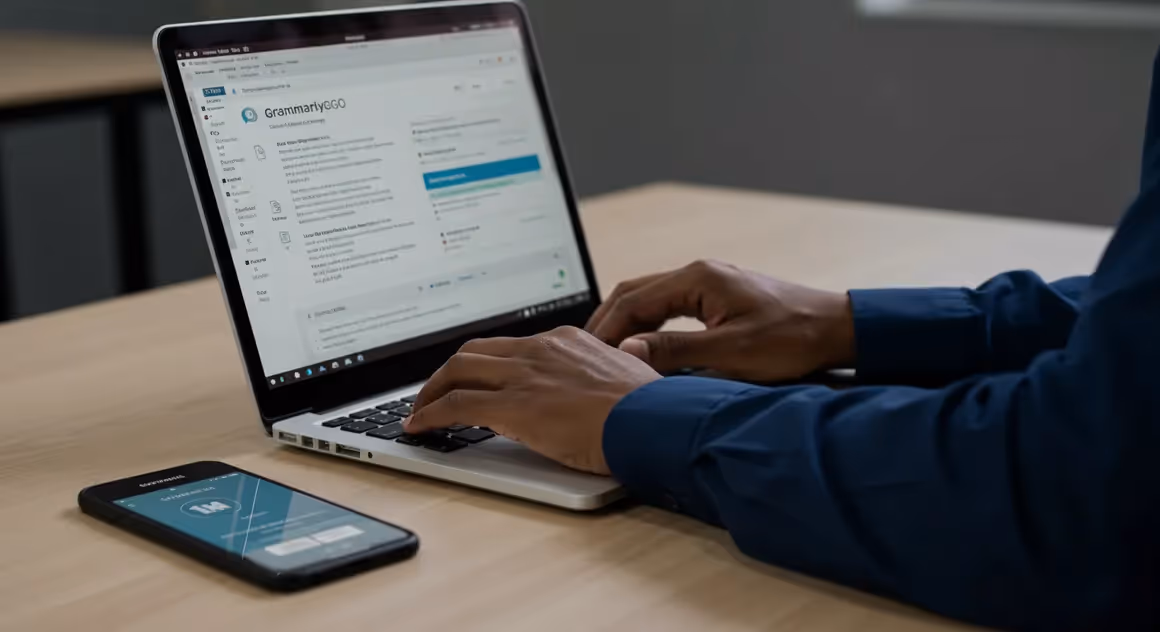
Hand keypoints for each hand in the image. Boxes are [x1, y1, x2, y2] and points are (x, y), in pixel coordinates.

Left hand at [404, 327, 660, 474]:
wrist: (655, 421)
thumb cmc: (649, 411)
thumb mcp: (619, 381)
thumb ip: (594, 380)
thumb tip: (587, 395)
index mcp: (565, 341)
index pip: (510, 346)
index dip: (485, 364)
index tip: (475, 379)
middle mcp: (540, 349)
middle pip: (474, 351)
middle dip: (448, 373)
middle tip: (435, 393)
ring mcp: (524, 375)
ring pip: (457, 371)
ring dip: (432, 392)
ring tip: (420, 412)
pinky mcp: (513, 405)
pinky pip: (456, 404)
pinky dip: (430, 414)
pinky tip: (419, 428)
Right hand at [586, 259, 855, 381]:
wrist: (837, 330)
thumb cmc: (792, 340)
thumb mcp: (730, 354)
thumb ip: (673, 352)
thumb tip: (625, 354)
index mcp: (697, 279)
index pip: (631, 301)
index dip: (604, 331)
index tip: (586, 358)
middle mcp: (699, 274)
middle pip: (633, 293)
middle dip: (606, 323)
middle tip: (585, 356)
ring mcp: (710, 284)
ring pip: (650, 299)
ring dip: (626, 324)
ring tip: (606, 355)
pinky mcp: (719, 298)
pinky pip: (669, 307)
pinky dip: (647, 325)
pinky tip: (642, 348)